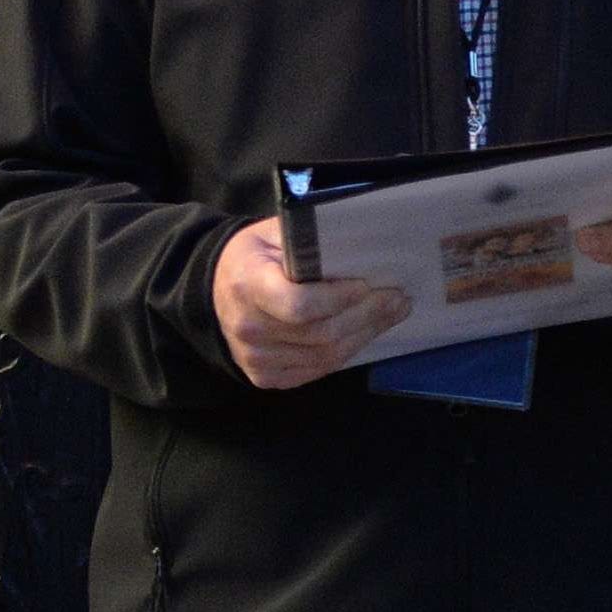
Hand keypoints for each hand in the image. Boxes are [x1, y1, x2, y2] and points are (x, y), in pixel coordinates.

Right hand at [211, 214, 408, 390]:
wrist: (213, 290)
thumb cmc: (252, 256)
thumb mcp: (273, 234)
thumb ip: (311, 241)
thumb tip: (366, 247)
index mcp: (247, 286)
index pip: (299, 305)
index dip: (339, 299)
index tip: (368, 285)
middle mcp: (247, 327)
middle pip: (321, 333)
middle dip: (367, 316)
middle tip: (398, 299)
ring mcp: (255, 358)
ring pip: (326, 356)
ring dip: (365, 335)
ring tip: (390, 314)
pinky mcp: (265, 376)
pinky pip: (317, 370)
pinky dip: (346, 352)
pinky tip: (361, 333)